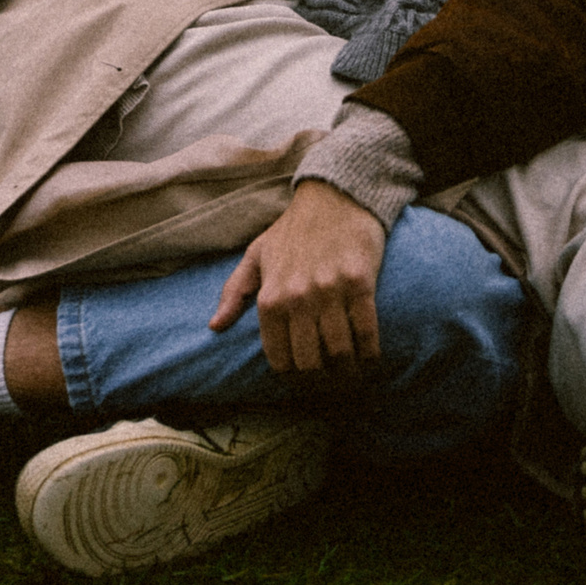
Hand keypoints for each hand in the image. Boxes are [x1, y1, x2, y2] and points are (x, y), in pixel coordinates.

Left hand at [209, 181, 387, 374]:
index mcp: (271, 296)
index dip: (291, 378)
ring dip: (348, 374)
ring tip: (352, 378)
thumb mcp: (256, 255)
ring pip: (340, 352)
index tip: (302, 383)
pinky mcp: (360, 283)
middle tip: (330, 387)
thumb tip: (214, 327)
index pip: (279, 357)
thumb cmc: (293, 229)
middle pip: (310, 362)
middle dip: (321, 383)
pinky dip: (371, 354)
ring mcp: (330, 291)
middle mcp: (298, 297)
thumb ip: (234, 292)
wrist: (334, 197)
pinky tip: (371, 359)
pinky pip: (367, 332)